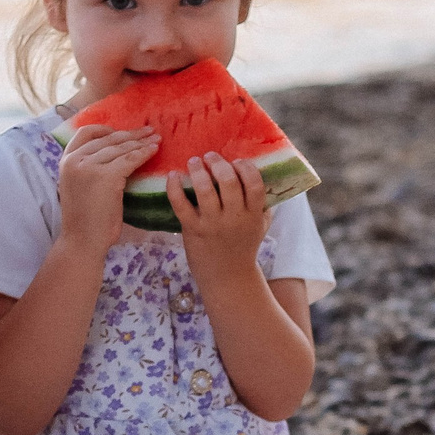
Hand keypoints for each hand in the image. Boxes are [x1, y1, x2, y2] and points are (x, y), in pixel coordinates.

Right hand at [57, 123, 158, 253]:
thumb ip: (88, 167)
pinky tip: (154, 151)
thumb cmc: (85, 219)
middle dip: (131, 134)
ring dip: (141, 142)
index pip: (85, 132)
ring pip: (120, 147)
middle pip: (107, 139)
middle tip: (149, 131)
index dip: (106, 129)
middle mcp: (74, 160)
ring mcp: (89, 166)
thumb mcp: (79, 186)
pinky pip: (130, 159)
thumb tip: (112, 153)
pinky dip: (144, 153)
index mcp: (65, 160)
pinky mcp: (106, 176)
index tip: (122, 132)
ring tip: (156, 139)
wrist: (82, 241)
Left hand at [168, 152, 268, 276]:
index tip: (236, 161)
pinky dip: (174, 187)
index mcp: (253, 214)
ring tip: (193, 162)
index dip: (245, 167)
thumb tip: (261, 175)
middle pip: (228, 181)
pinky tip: (172, 176)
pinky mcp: (193, 230)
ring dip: (197, 170)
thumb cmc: (243, 247)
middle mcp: (235, 218)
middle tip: (210, 156)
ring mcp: (213, 224)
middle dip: (218, 162)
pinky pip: (181, 204)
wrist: (227, 278)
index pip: (255, 183)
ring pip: (205, 189)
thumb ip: (262, 204)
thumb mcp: (260, 226)